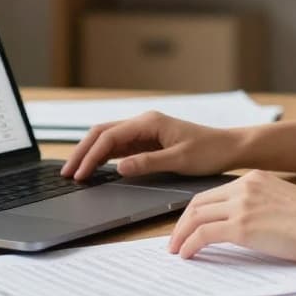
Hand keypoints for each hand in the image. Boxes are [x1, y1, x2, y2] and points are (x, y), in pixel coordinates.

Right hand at [59, 111, 243, 180]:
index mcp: (149, 122)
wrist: (229, 147)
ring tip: (75, 172)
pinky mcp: (147, 142)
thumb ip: (147, 163)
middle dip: (82, 152)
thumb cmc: (209, 151)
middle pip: (102, 134)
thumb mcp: (179, 160)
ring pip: (108, 140)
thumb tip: (119, 168)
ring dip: (90, 154)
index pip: (109, 137)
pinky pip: (119, 148)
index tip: (80, 174)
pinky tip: (95, 170)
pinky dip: (104, 158)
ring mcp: (144, 132)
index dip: (91, 156)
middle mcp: (143, 123)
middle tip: (67, 173)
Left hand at [167, 170, 295, 262]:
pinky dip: (190, 244)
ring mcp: (241, 205)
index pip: (214, 193)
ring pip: (196, 216)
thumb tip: (245, 225)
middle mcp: (244, 187)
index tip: (189, 225)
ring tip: (176, 250)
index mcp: (254, 178)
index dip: (196, 210)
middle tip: (175, 239)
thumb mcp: (282, 201)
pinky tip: (188, 254)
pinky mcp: (241, 226)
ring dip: (181, 234)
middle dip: (182, 222)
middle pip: (198, 202)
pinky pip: (204, 234)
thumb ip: (261, 205)